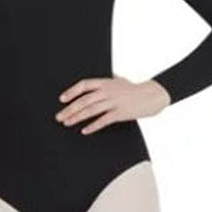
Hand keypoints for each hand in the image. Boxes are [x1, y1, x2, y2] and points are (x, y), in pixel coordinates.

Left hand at [55, 75, 170, 134]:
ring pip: (91, 110)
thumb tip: (96, 82)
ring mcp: (114, 102)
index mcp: (105, 82)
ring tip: (67, 123)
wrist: (152, 95)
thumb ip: (107, 80)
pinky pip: (104, 120)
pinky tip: (84, 131)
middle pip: (84, 100)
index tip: (62, 99)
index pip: (84, 85)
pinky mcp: (121, 113)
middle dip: (70, 109)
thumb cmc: (135, 88)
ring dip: (77, 117)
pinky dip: (93, 126)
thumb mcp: (119, 80)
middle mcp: (108, 91)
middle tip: (59, 117)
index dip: (71, 91)